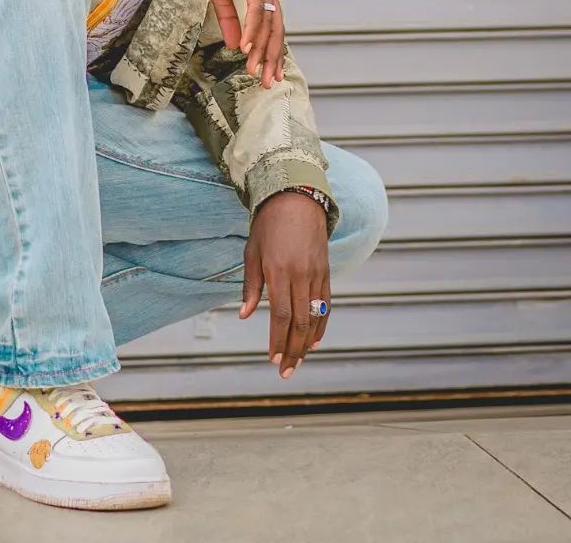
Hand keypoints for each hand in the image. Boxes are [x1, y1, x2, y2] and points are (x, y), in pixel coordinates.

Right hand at [190, 0, 284, 89]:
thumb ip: (228, 18)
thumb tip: (235, 44)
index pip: (271, 27)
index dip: (270, 51)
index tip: (267, 73)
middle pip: (275, 30)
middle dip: (271, 58)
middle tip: (267, 82)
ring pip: (268, 22)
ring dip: (262, 49)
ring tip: (255, 71)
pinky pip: (257, 8)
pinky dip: (254, 28)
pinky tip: (249, 47)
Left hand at [238, 191, 330, 376]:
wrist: (296, 198)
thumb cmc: (267, 225)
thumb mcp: (251, 252)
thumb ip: (250, 286)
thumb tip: (245, 316)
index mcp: (278, 271)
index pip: (280, 315)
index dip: (278, 340)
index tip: (273, 359)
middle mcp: (300, 275)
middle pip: (299, 322)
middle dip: (292, 350)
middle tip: (285, 371)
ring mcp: (316, 274)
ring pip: (315, 317)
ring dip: (306, 343)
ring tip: (298, 362)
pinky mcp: (325, 271)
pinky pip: (326, 305)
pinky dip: (321, 325)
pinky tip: (314, 341)